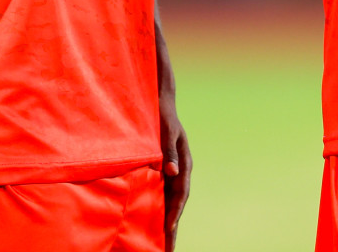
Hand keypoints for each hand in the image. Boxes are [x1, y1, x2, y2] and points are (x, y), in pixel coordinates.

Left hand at [160, 94, 191, 249]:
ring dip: (166, 220)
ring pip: (169, 201)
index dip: (175, 212)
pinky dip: (159, 208)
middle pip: (177, 202)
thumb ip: (170, 151)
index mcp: (184, 162)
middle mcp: (179, 169)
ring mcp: (172, 171)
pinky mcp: (163, 169)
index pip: (181, 193)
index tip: (168, 230)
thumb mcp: (167, 131)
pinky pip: (161, 193)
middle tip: (168, 248)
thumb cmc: (163, 116)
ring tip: (161, 242)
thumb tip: (172, 172)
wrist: (159, 101)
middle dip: (173, 226)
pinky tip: (152, 220)